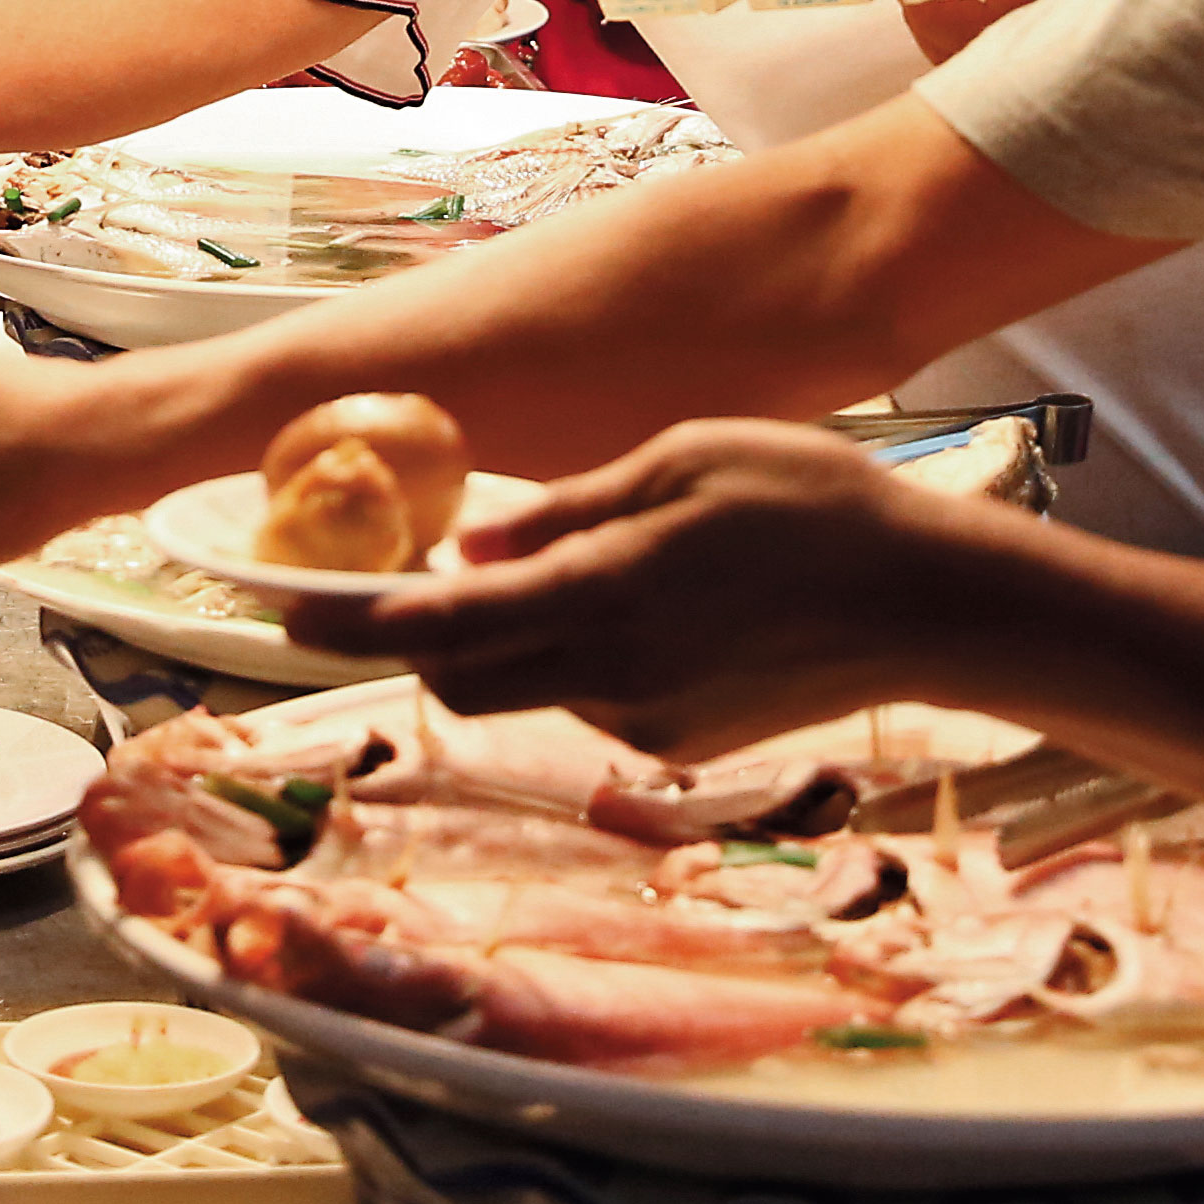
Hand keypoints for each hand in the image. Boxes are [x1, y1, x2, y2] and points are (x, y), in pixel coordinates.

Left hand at [299, 420, 1032, 758]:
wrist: (931, 606)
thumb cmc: (815, 506)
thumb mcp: (683, 461)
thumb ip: (567, 514)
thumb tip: (469, 556)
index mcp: (600, 595)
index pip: (434, 627)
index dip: (345, 620)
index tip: (273, 607)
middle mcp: (608, 674)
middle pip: (460, 676)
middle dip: (407, 640)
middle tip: (367, 590)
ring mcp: (645, 720)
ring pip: (530, 684)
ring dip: (507, 639)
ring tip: (555, 566)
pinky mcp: (681, 742)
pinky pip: (595, 696)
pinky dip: (579, 654)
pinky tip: (650, 602)